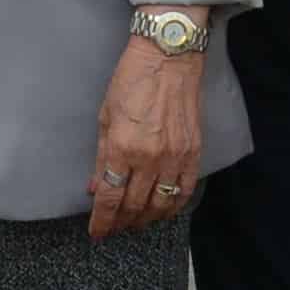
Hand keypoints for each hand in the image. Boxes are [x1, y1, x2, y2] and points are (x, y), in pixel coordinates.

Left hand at [85, 33, 205, 239]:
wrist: (169, 57)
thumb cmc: (132, 80)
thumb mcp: (105, 117)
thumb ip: (102, 157)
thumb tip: (96, 187)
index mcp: (123, 148)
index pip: (111, 198)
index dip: (102, 221)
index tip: (97, 232)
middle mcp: (150, 158)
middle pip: (134, 206)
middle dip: (121, 223)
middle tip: (113, 229)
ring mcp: (175, 157)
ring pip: (161, 204)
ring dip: (146, 219)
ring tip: (135, 223)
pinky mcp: (194, 152)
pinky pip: (184, 190)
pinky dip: (173, 206)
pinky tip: (163, 210)